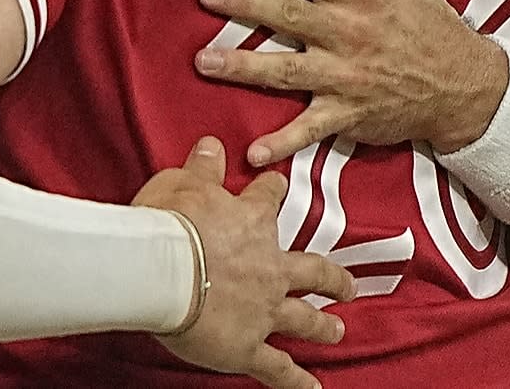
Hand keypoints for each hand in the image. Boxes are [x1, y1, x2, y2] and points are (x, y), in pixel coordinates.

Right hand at [137, 137, 353, 388]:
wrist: (162, 269)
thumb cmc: (167, 224)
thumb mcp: (182, 183)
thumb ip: (202, 167)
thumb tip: (213, 144)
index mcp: (251, 224)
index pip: (268, 199)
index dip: (271, 191)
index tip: (276, 187)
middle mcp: (268, 266)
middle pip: (311, 269)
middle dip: (331, 277)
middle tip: (347, 285)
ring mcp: (263, 309)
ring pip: (303, 318)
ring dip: (322, 326)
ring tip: (336, 331)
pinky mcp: (248, 346)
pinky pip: (278, 368)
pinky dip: (296, 382)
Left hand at [193, 0, 508, 164]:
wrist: (464, 85)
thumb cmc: (429, 21)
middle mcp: (347, 35)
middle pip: (288, 16)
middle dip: (245, 5)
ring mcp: (345, 78)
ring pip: (286, 71)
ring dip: (243, 67)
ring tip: (203, 60)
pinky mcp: (348, 115)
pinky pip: (310, 130)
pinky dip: (283, 143)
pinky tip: (252, 151)